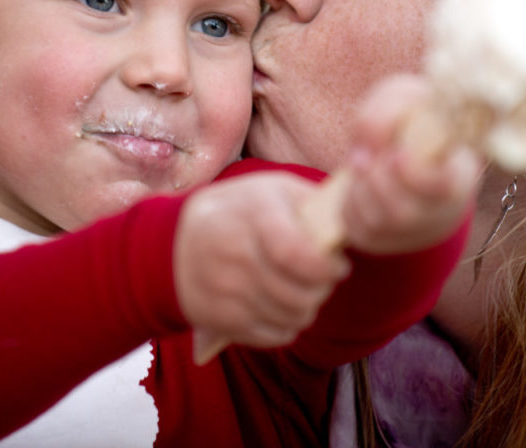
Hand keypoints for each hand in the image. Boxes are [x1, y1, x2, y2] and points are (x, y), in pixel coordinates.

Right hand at [174, 171, 350, 348]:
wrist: (174, 243)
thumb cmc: (238, 211)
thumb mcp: (272, 189)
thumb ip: (311, 203)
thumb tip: (352, 221)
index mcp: (253, 215)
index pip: (297, 255)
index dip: (327, 268)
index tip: (338, 266)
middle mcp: (236, 254)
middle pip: (299, 293)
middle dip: (322, 289)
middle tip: (322, 279)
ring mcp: (225, 290)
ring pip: (292, 317)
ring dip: (307, 307)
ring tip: (303, 291)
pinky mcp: (220, 319)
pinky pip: (275, 335)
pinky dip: (287, 325)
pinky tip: (281, 305)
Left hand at [341, 74, 482, 253]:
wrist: (411, 149)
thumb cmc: (411, 121)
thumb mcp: (404, 98)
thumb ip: (388, 109)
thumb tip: (369, 145)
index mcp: (461, 174)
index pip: (443, 189)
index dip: (413, 175)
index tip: (396, 154)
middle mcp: (444, 212)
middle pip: (402, 213)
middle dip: (376, 178)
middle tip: (367, 154)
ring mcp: (414, 231)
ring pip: (378, 222)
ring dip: (361, 186)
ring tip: (363, 163)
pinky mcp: (384, 240)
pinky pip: (358, 228)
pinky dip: (350, 201)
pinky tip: (360, 183)